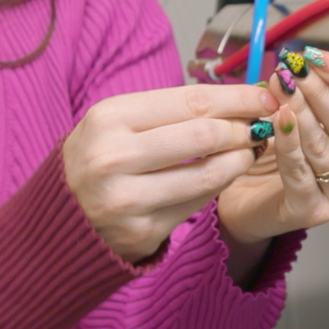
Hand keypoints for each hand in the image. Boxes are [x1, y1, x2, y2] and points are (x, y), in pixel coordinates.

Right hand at [63, 84, 278, 262]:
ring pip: (208, 173)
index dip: (238, 98)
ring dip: (240, 160)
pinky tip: (226, 173)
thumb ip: (173, 111)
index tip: (265, 96)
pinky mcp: (140, 232)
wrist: (64, 216)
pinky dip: (219, 186)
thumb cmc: (101, 157)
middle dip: (243, 128)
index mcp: (108, 118)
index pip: (191, 101)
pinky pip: (197, 204)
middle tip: (261, 126)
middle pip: (204, 135)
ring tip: (251, 150)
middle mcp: (112, 157)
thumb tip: (241, 98)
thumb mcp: (119, 122)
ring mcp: (125, 199)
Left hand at [217, 49, 328, 246]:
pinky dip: (287, 143)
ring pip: (323, 146)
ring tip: (279, 87)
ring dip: (299, 112)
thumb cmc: (285, 153)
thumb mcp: (308, 112)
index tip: (317, 57)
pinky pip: (300, 172)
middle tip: (292, 70)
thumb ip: (327, 87)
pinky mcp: (314, 210)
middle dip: (318, 91)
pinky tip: (278, 120)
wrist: (253, 199)